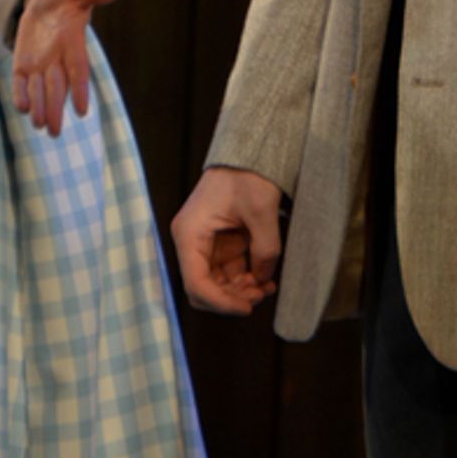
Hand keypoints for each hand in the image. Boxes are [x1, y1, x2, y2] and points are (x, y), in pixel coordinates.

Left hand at [11, 0, 129, 136]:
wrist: (47, 1)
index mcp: (74, 45)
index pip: (79, 70)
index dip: (80, 89)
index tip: (82, 111)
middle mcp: (58, 59)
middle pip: (57, 88)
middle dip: (55, 109)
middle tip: (55, 132)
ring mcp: (40, 64)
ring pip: (39, 90)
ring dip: (38, 107)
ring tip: (38, 125)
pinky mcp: (23, 65)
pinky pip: (21, 84)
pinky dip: (21, 95)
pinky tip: (20, 107)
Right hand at [172, 166, 284, 316]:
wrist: (252, 149)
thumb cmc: (249, 172)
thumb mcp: (261, 209)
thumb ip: (264, 249)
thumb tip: (263, 280)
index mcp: (190, 233)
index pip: (196, 283)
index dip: (220, 302)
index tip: (246, 308)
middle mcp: (192, 241)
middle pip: (204, 287)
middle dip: (231, 298)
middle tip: (259, 297)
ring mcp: (206, 243)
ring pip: (218, 282)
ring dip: (240, 291)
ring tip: (266, 289)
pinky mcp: (221, 241)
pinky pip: (229, 270)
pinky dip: (246, 279)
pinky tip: (266, 280)